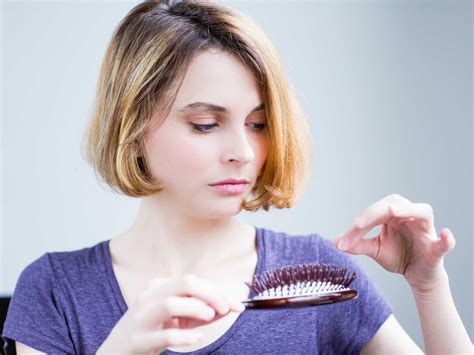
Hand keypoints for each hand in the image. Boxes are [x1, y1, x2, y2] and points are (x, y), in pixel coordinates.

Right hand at [97, 274, 244, 354]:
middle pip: (185, 284)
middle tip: (225, 309)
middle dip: (211, 294)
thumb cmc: (150, 333)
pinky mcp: (139, 340)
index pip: (192, 281)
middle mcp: (148, 297)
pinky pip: (165, 335)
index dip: (218, 291)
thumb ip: (200, 312)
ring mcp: (142, 318)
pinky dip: (185, 336)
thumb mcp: (176, 319)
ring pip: (171, 303)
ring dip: (196, 308)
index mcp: (157, 287)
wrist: (115, 353)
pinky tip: (197, 338)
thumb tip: (228, 307)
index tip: (236, 304)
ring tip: (208, 318)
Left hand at [333, 194, 455, 292]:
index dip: (360, 222)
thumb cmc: (398, 256)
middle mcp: (410, 217)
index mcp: (394, 216)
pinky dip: (446, 238)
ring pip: (422, 212)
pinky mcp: (436, 248)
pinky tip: (444, 235)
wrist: (416, 276)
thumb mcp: (375, 250)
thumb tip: (334, 241)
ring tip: (393, 212)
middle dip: (375, 211)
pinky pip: (444, 241)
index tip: (345, 237)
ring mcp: (425, 230)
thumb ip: (357, 244)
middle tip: (359, 223)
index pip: (375, 211)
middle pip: (394, 203)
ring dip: (408, 210)